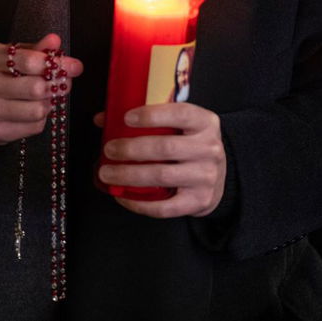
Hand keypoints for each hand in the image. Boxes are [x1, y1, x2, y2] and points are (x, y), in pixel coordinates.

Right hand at [0, 32, 83, 144]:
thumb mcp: (8, 54)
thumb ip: (33, 48)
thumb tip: (55, 41)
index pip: (28, 61)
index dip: (57, 63)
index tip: (76, 66)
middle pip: (35, 89)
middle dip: (56, 85)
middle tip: (64, 82)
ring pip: (37, 111)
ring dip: (49, 103)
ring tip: (46, 96)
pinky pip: (33, 127)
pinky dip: (40, 118)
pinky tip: (32, 109)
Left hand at [96, 102, 226, 217]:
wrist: (218, 176)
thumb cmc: (190, 144)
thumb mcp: (178, 125)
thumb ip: (145, 118)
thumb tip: (103, 118)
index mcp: (205, 123)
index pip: (180, 114)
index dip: (152, 115)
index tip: (126, 118)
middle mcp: (209, 148)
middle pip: (166, 147)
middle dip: (131, 149)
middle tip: (109, 149)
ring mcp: (206, 177)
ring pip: (162, 176)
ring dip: (129, 175)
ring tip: (107, 173)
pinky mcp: (199, 201)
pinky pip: (165, 207)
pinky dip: (139, 203)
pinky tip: (122, 196)